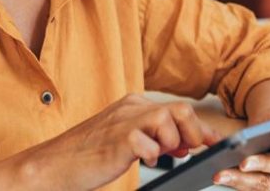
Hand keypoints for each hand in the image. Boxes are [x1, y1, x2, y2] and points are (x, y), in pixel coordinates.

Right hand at [20, 93, 221, 189]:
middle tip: (184, 152)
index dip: (201, 128)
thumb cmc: (90, 154)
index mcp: (134, 104)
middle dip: (192, 133)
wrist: (56, 164)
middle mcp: (131, 107)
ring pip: (169, 119)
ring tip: (158, 155)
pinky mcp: (118, 139)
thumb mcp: (129, 140)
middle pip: (181, 109)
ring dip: (172, 143)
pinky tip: (143, 161)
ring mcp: (124, 121)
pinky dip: (153, 156)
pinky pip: (150, 143)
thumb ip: (156, 136)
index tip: (213, 143)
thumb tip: (189, 142)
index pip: (179, 108)